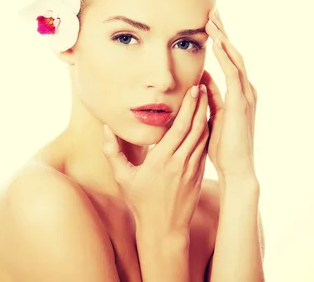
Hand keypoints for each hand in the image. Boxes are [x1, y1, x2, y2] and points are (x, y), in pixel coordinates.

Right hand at [102, 84, 208, 235]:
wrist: (164, 230)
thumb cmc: (141, 203)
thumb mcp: (122, 178)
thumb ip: (113, 152)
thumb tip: (106, 128)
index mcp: (161, 160)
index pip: (180, 128)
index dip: (189, 106)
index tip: (193, 89)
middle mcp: (180, 163)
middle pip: (196, 127)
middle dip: (201, 104)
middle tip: (204, 84)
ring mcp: (192, 169)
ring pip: (204, 136)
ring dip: (207, 115)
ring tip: (208, 97)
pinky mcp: (199, 175)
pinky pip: (205, 148)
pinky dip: (208, 132)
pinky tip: (207, 120)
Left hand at [203, 8, 257, 178]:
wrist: (236, 168)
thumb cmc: (223, 145)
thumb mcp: (213, 114)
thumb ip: (210, 95)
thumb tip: (201, 78)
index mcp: (238, 93)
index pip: (229, 60)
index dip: (220, 41)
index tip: (209, 23)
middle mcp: (245, 90)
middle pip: (234, 53)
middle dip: (223, 32)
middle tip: (212, 10)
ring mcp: (245, 95)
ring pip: (235, 58)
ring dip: (223, 38)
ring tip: (212, 19)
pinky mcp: (241, 103)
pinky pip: (233, 73)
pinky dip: (225, 56)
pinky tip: (216, 42)